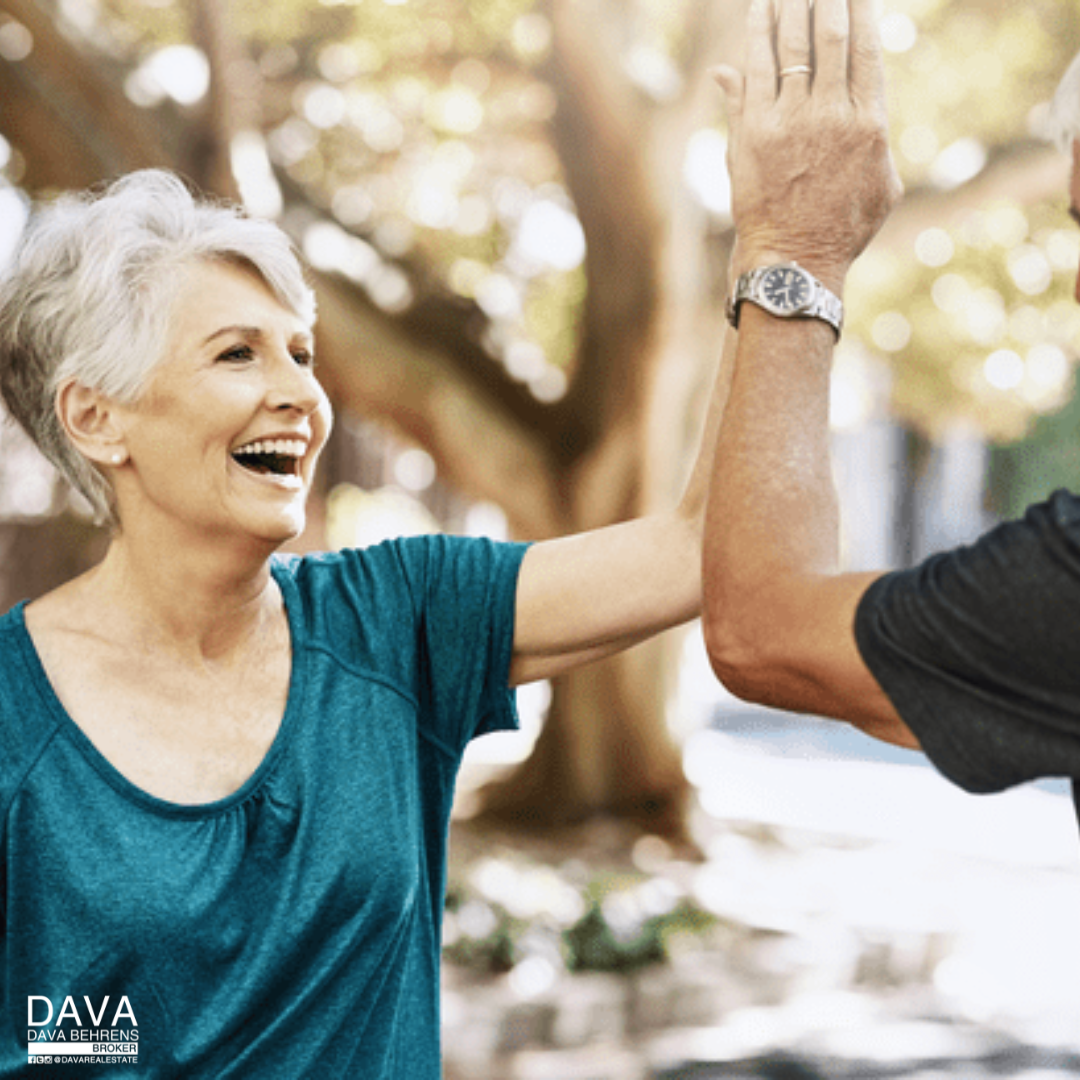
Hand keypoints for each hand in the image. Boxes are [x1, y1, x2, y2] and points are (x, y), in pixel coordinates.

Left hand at [714, 0, 902, 291]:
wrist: (796, 260)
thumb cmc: (842, 229)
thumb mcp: (880, 185)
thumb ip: (873, 137)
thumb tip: (869, 104)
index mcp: (870, 124)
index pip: (866, 50)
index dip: (860, 11)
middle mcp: (833, 115)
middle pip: (830, 37)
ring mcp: (792, 122)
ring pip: (793, 46)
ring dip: (791, 5)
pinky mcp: (755, 132)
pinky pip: (757, 70)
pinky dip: (758, 34)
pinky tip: (760, 8)